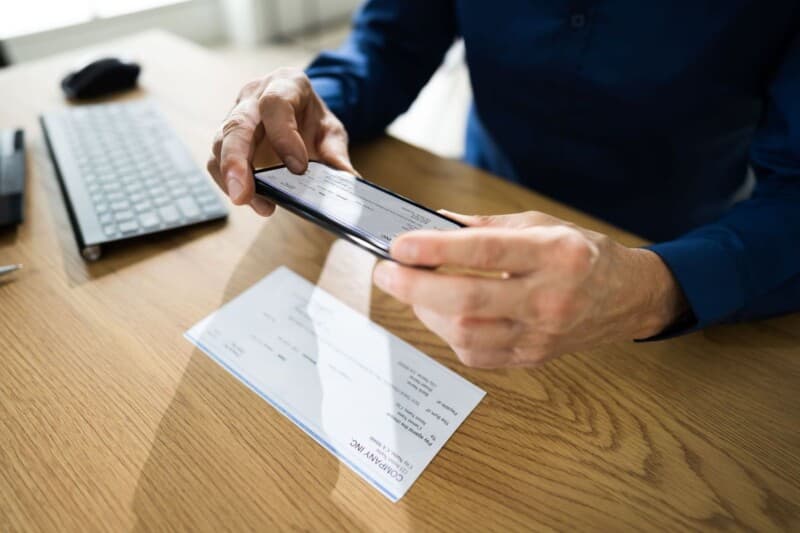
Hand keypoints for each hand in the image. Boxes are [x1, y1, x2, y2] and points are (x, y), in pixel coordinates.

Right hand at [207, 68, 355, 215]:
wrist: (300, 113)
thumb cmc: (313, 120)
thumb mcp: (331, 132)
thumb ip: (337, 155)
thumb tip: (349, 182)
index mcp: (286, 84)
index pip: (276, 104)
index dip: (283, 136)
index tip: (298, 168)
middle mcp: (254, 96)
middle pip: (236, 125)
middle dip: (237, 161)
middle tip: (243, 194)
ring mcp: (235, 116)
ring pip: (220, 144)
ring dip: (231, 177)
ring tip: (249, 201)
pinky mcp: (226, 139)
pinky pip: (216, 160)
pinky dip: (228, 182)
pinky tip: (249, 200)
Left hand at [372, 211, 687, 367]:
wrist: (626, 298)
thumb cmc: (582, 253)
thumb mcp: (541, 224)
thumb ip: (485, 225)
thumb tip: (432, 223)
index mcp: (555, 253)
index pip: (486, 253)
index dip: (436, 250)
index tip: (399, 246)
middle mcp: (549, 298)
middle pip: (468, 301)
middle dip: (414, 288)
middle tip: (385, 272)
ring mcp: (541, 335)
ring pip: (467, 334)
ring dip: (427, 312)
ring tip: (413, 289)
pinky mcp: (532, 357)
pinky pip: (476, 355)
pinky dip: (448, 333)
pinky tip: (440, 313)